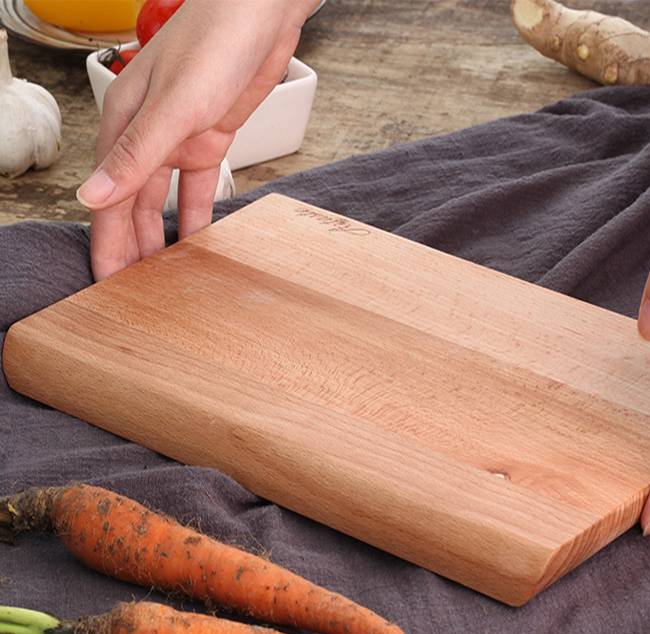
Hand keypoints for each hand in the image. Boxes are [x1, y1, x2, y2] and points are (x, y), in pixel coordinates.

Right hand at [77, 0, 320, 279]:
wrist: (259, 13)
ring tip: (163, 277)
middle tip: (133, 292)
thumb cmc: (213, 42)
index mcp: (125, 126)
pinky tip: (198, 242)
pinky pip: (198, 188)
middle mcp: (147, 136)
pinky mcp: (209, 138)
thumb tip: (93, 197)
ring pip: (161, 200)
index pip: (108, 199)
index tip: (106, 283)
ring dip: (160, 237)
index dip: (107, 243)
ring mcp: (178, 138)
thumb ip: (136, 155)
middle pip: (132, 205)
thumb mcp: (173, 106)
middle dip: (131, 248)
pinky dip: (195, 215)